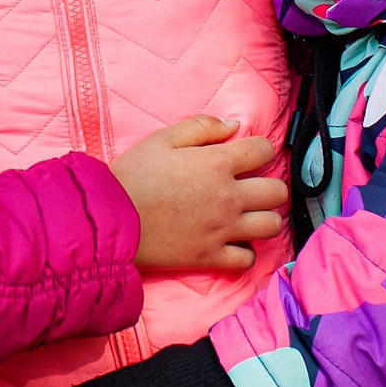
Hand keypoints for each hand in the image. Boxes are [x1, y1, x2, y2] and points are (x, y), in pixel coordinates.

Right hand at [113, 115, 285, 271]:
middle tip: (250, 186)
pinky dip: (244, 252)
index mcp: (217, 163)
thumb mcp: (162, 139)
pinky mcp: (210, 257)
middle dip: (268, 185)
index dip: (259, 150)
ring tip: (246, 215)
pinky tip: (232, 242)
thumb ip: (202, 127)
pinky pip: (247, 259)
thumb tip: (233, 126)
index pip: (264, 151)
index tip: (247, 155)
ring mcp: (222, 230)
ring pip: (271, 226)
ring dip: (263, 218)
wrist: (109, 218)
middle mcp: (228, 197)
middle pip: (276, 192)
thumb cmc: (132, 175)